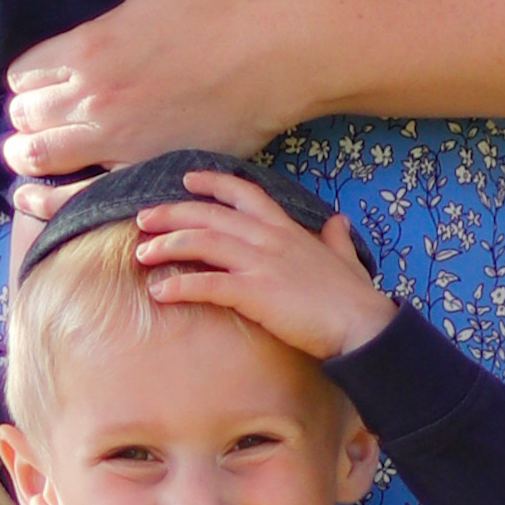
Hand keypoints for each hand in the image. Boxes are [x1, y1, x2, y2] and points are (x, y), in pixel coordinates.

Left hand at [4, 0, 302, 177]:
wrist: (277, 59)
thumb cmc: (225, 4)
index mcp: (88, 48)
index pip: (18, 76)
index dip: (26, 79)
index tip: (44, 80)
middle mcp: (93, 98)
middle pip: (22, 120)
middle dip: (28, 117)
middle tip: (47, 115)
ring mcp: (115, 141)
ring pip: (39, 158)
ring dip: (36, 155)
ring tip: (49, 151)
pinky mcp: (143, 170)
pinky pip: (78, 194)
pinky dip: (64, 192)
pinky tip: (67, 186)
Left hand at [133, 172, 394, 362]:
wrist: (361, 325)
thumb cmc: (353, 297)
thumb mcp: (345, 258)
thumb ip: (336, 239)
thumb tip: (338, 222)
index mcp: (287, 229)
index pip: (244, 194)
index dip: (213, 184)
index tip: (186, 180)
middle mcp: (269, 238)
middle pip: (209, 216)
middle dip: (172, 214)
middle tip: (143, 219)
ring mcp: (260, 264)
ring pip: (202, 243)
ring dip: (167, 246)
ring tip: (142, 254)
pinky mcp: (254, 293)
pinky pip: (207, 284)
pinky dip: (180, 286)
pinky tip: (160, 292)